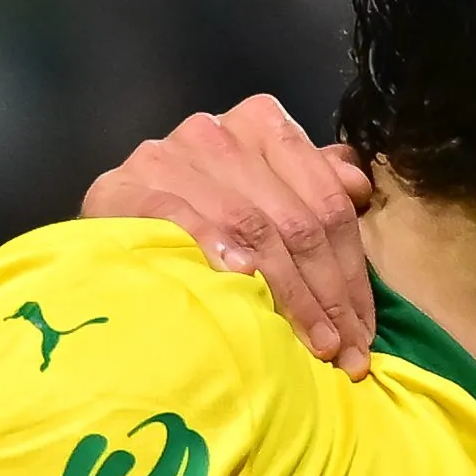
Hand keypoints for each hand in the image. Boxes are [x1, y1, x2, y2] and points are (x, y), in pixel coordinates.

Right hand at [81, 94, 378, 376]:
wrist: (112, 219)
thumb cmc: (202, 213)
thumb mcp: (266, 193)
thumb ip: (315, 185)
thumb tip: (358, 187)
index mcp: (263, 124)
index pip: (328, 204)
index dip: (353, 273)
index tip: (364, 331)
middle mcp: (219, 132)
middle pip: (296, 222)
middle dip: (329, 296)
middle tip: (345, 351)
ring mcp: (171, 156)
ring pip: (252, 227)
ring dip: (290, 294)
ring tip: (313, 343)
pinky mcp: (126, 186)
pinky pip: (184, 220)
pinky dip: (216, 251)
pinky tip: (241, 284)